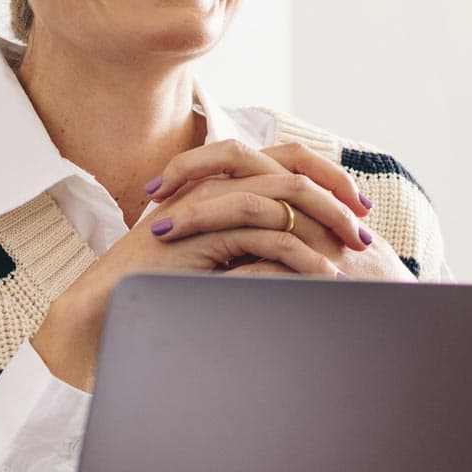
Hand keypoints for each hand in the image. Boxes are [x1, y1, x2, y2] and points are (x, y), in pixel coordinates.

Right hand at [33, 141, 366, 388]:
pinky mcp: (202, 234)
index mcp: (219, 185)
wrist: (105, 312)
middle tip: (365, 227)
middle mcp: (213, 186)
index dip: (326, 175)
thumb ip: (252, 247)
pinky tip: (324, 276)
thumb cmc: (157, 293)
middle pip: (290, 166)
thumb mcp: (217, 262)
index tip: (357, 207)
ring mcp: (206, 205)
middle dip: (336, 193)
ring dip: (327, 220)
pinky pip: (265, 234)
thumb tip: (308, 254)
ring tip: (356, 252)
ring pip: (283, 194)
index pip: (284, 159)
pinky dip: (301, 254)